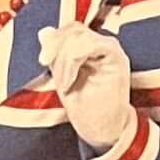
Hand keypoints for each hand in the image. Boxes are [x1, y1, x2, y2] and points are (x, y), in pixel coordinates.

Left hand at [44, 19, 134, 156]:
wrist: (102, 130)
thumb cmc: (85, 108)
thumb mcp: (62, 78)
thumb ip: (55, 56)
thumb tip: (44, 31)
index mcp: (89, 47)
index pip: (70, 29)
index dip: (53, 39)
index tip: (42, 61)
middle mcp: (101, 44)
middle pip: (73, 29)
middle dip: (56, 51)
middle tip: (54, 77)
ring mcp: (110, 49)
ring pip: (79, 36)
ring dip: (64, 61)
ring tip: (65, 85)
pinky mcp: (117, 58)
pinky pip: (91, 45)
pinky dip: (74, 62)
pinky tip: (70, 83)